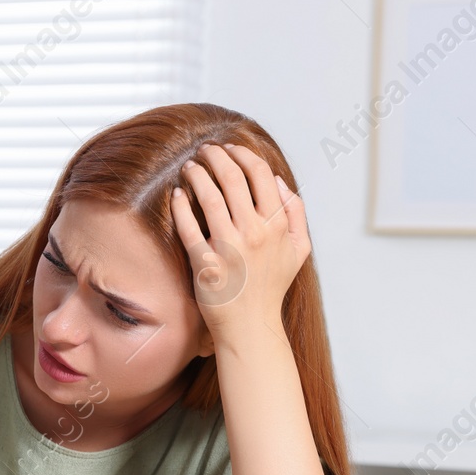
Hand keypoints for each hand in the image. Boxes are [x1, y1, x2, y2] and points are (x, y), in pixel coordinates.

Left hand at [169, 143, 310, 341]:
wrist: (251, 326)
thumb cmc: (271, 286)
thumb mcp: (299, 250)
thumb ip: (296, 213)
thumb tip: (279, 181)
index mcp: (277, 225)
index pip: (260, 174)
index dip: (243, 154)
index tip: (229, 148)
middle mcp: (254, 233)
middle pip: (232, 178)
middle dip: (216, 157)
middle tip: (204, 150)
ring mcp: (229, 248)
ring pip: (209, 197)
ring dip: (196, 175)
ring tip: (189, 167)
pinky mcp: (205, 264)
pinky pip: (188, 227)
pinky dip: (180, 206)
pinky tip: (176, 194)